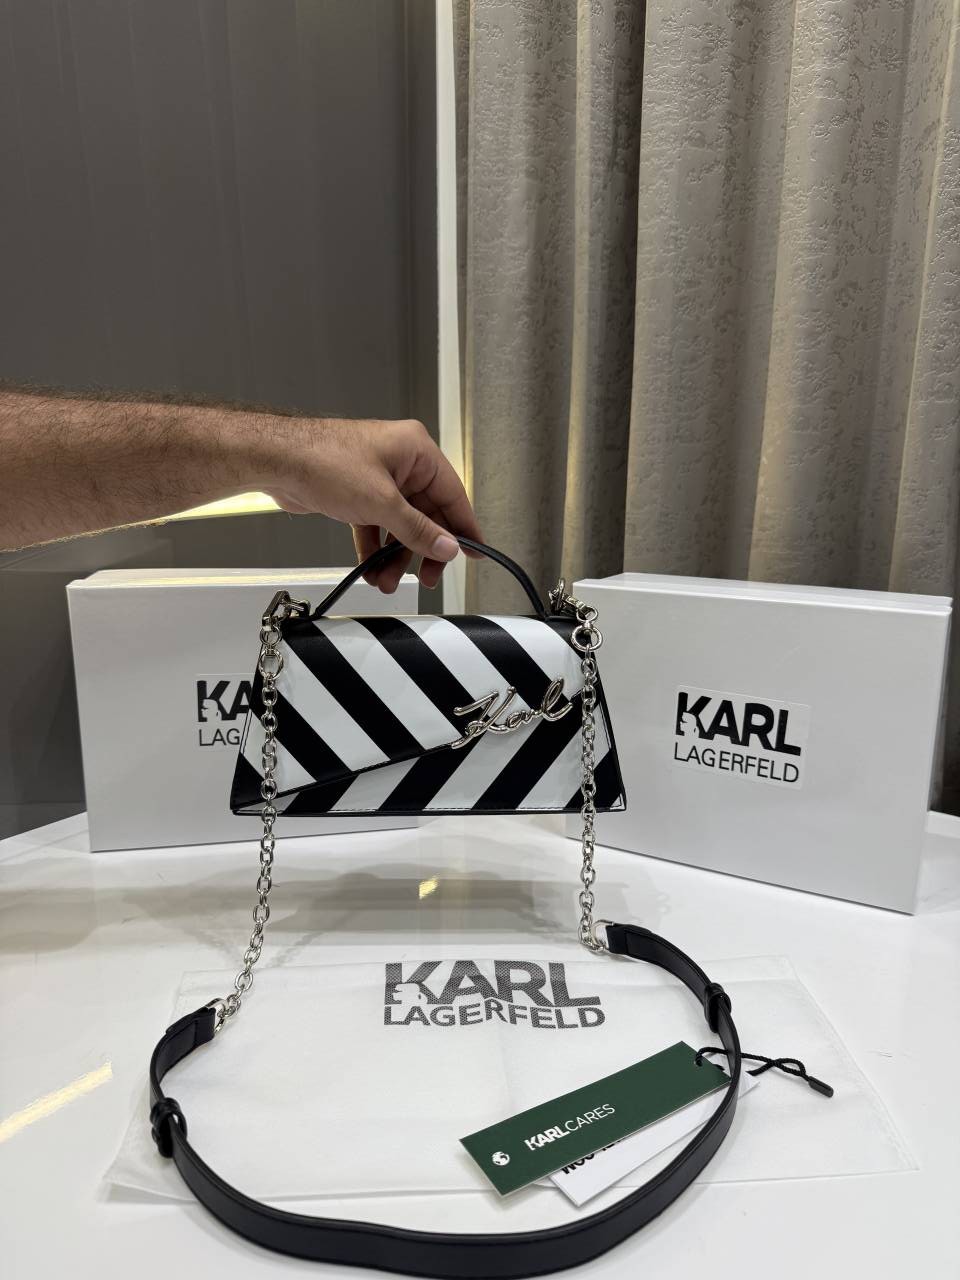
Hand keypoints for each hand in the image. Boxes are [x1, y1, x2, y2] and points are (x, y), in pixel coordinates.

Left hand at [266, 417, 481, 591]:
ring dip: (395, 555)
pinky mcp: (358, 492)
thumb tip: (446, 546)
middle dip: (422, 549)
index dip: (464, 527)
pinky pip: (377, 525)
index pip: (452, 494)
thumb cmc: (324, 460)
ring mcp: (379, 477)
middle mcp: (401, 461)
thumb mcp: (381, 503)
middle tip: (427, 576)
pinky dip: (375, 548)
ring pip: (400, 524)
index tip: (475, 552)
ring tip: (387, 580)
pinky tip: (371, 568)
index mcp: (416, 451)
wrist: (276, 460)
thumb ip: (417, 530)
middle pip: (427, 514)